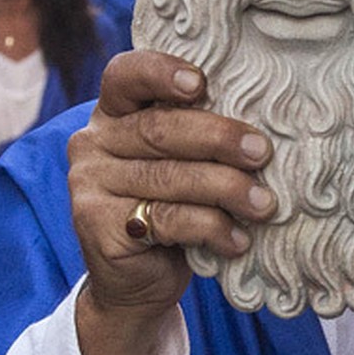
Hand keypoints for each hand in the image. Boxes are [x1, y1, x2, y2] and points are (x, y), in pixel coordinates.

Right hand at [67, 50, 275, 354]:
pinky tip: (238, 239)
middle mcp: (92, 142)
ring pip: (167, 177)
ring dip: (225, 189)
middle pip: (158, 129)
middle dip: (218, 138)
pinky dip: (211, 228)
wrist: (136, 282)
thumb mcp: (183, 163)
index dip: (162, 73)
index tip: (202, 84)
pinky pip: (165, 219)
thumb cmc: (172, 207)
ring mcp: (89, 184)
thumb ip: (199, 137)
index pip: (126, 75)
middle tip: (261, 153)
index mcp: (113, 112)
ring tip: (264, 204)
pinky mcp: (97, 225)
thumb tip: (264, 128)